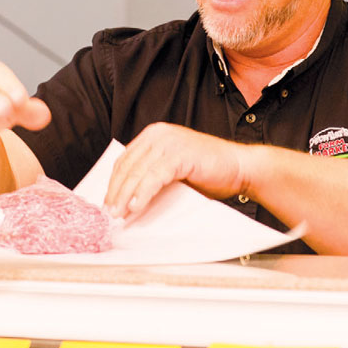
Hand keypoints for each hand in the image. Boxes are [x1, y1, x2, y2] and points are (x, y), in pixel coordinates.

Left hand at [104, 123, 249, 217]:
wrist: (240, 167)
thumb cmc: (208, 172)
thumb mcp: (172, 170)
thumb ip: (151, 174)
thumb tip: (126, 198)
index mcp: (154, 135)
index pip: (125, 160)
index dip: (114, 182)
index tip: (108, 202)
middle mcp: (159, 134)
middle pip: (128, 166)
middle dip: (116, 191)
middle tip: (110, 212)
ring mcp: (170, 142)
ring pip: (138, 172)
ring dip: (126, 195)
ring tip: (120, 214)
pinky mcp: (180, 154)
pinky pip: (154, 177)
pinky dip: (143, 193)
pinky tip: (136, 206)